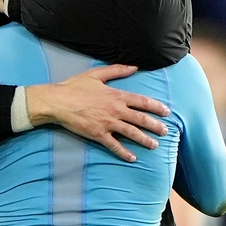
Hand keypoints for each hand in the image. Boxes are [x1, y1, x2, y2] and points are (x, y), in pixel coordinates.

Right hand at [25, 64, 169, 161]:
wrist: (58, 102)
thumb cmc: (75, 86)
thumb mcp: (96, 75)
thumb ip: (117, 70)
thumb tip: (134, 66)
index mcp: (116, 95)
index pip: (142, 102)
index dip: (156, 107)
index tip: (166, 112)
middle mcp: (115, 110)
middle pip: (141, 119)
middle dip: (155, 126)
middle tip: (165, 132)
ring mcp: (107, 123)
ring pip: (132, 133)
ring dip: (145, 140)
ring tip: (154, 145)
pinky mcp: (98, 134)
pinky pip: (115, 145)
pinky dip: (124, 153)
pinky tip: (132, 158)